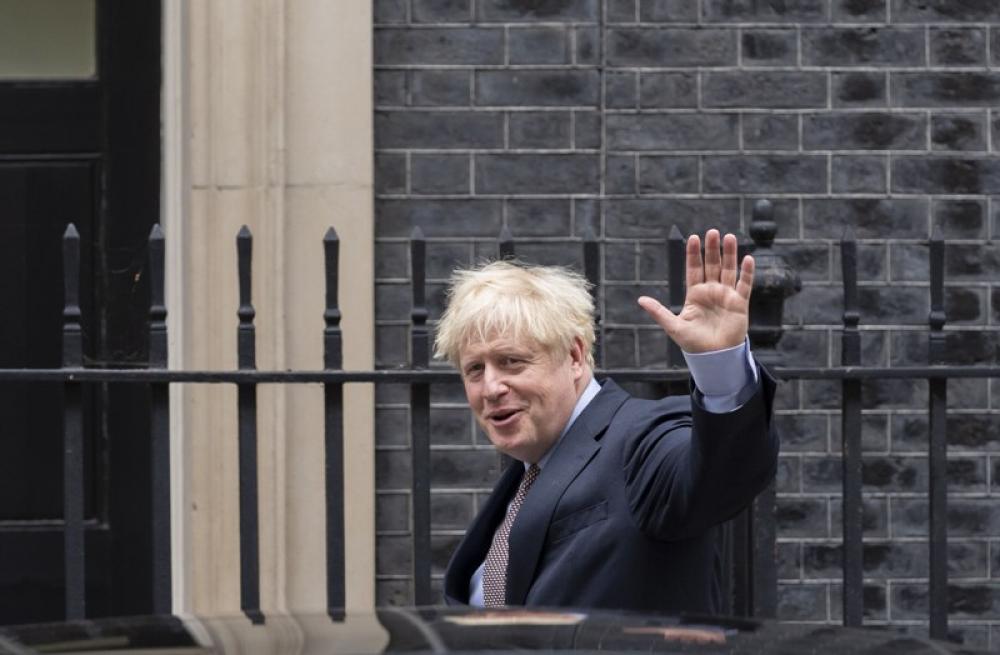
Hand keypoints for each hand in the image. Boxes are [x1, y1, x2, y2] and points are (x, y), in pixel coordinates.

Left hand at [637, 229, 753, 352]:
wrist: (714, 357)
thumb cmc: (693, 343)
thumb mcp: (673, 326)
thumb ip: (658, 311)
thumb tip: (640, 299)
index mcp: (694, 294)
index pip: (694, 269)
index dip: (693, 254)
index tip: (693, 238)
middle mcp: (711, 291)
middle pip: (712, 265)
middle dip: (711, 249)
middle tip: (712, 232)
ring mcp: (726, 295)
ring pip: (728, 270)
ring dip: (729, 254)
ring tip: (729, 237)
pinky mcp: (739, 303)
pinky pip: (744, 285)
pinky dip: (746, 272)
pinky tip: (747, 259)